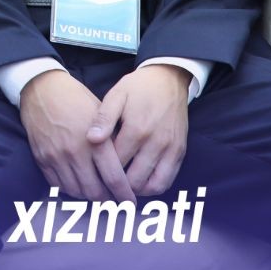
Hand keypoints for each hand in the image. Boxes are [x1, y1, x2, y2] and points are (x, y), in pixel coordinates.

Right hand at [20, 69, 125, 200]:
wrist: (42, 89)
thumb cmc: (76, 99)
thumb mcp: (101, 115)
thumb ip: (111, 141)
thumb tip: (125, 166)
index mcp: (95, 140)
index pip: (113, 178)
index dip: (124, 195)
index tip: (131, 202)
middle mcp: (75, 152)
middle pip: (95, 192)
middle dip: (108, 201)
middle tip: (115, 201)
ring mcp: (56, 158)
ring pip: (77, 192)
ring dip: (89, 197)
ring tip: (98, 195)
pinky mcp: (42, 159)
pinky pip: (58, 186)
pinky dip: (71, 190)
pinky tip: (79, 186)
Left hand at [90, 65, 191, 197]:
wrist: (168, 79)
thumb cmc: (138, 87)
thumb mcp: (117, 95)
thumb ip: (103, 118)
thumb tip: (91, 139)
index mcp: (136, 129)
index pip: (116, 163)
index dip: (102, 172)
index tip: (92, 175)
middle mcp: (156, 143)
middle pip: (133, 179)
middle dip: (117, 186)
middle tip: (104, 185)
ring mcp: (170, 149)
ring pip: (152, 185)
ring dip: (136, 190)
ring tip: (121, 186)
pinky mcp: (180, 152)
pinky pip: (167, 180)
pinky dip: (153, 187)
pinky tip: (140, 183)